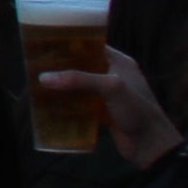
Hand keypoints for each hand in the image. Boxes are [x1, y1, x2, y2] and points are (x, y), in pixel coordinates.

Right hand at [38, 46, 181, 169]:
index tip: (46, 42)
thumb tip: (43, 77)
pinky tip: (49, 102)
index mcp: (119, 62)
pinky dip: (67, 101)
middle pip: (82, 65)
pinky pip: (80, 102)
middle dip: (62, 65)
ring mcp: (107, 94)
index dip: (71, 43)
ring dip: (63, 85)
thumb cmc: (136, 110)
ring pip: (80, 84)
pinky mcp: (102, 111)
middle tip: (36, 64)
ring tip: (37, 81)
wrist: (150, 145)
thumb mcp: (111, 87)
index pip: (92, 45)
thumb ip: (79, 79)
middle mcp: (113, 74)